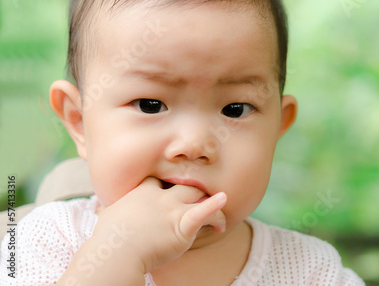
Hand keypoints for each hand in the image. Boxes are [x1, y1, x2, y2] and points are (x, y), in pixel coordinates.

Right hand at [92, 177, 226, 272]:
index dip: (166, 184)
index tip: (170, 190)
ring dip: (209, 202)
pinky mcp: (182, 225)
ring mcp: (172, 209)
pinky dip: (216, 206)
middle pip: (183, 185)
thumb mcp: (106, 216)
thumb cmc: (108, 238)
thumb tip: (100, 210)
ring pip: (197, 195)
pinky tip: (224, 200)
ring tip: (217, 217)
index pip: (158, 180)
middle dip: (193, 189)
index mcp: (141, 192)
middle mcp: (160, 197)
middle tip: (200, 198)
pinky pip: (204, 212)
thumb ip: (108, 210)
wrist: (115, 252)